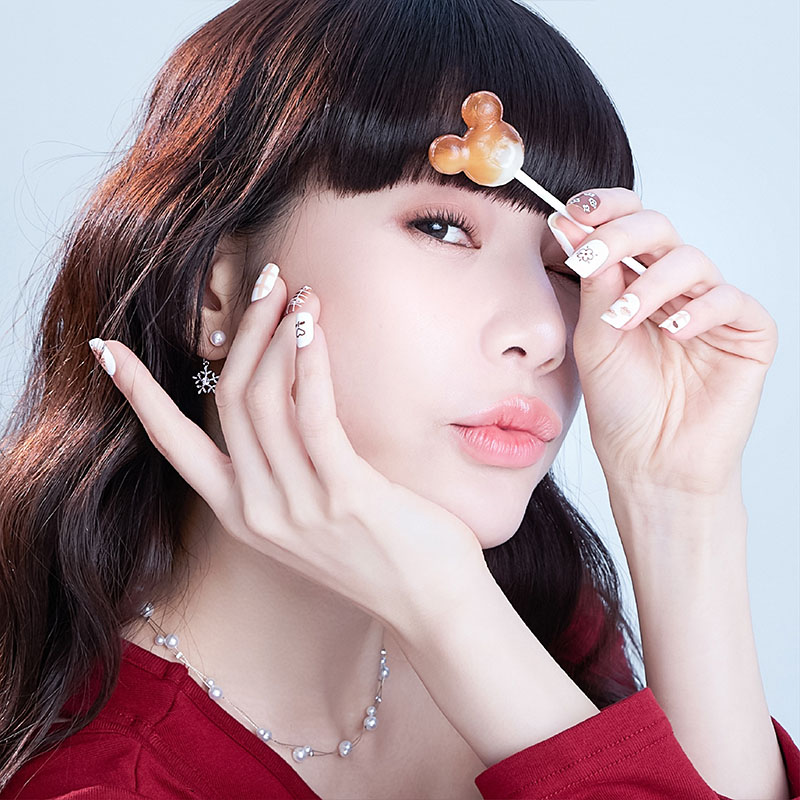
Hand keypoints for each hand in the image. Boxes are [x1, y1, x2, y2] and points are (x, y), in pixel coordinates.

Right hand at [88, 275, 486, 635]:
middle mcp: (257, 510)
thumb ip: (286, 467)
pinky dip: (308, 360)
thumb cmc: (381, 554)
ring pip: (263, 398)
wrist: (434, 609)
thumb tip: (282, 395)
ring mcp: (296, 506)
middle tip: (267, 281)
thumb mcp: (312, 517)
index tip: (107, 349)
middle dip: (244, 331)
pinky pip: (312, 412)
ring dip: (277, 333)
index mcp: (241, 514)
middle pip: (229, 399)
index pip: (172, 444)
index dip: (137, 395)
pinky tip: (312, 324)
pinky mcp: (344, 494)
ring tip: (296, 290)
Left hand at [552, 189, 777, 498]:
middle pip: (658, 229)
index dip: (605, 210)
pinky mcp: (746, 333)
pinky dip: (702, 309)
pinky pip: (731, 300)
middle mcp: (672, 289)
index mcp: (634, 283)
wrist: (649, 462)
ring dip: (653, 283)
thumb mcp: (595, 338)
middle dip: (622, 234)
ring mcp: (710, 308)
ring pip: (691, 261)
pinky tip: (675, 331)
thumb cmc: (620, 404)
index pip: (626, 226)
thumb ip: (593, 284)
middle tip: (593, 254)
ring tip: (624, 317)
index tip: (573, 212)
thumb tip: (571, 226)